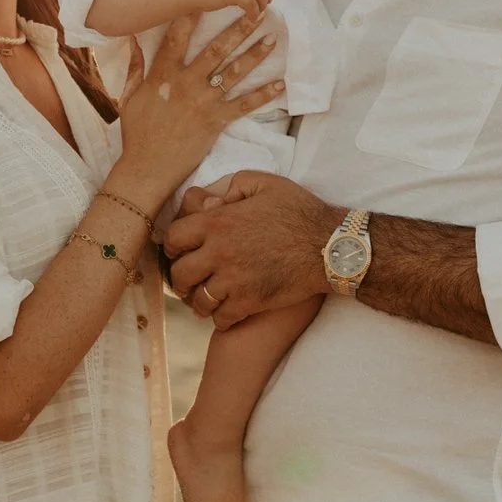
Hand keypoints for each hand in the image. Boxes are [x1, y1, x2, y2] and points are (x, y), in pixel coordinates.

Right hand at [111, 11, 282, 201]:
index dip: (191, 15)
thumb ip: (135, 67)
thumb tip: (132, 40)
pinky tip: (280, 84)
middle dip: (237, 29)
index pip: (177, 38)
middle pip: (215, 50)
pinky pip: (243, 106)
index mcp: (163, 76)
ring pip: (233, 73)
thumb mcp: (129, 97)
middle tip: (256, 12)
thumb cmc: (137, 133)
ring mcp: (203, 103)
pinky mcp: (216, 122)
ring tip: (272, 39)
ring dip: (254, 55)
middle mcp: (186, 85)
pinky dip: (263, 95)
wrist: (147, 168)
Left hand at [163, 172, 341, 328]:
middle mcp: (219, 253)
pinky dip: (221, 317)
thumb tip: (211, 200)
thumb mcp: (265, 183)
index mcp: (218, 222)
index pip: (172, 238)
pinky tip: (227, 310)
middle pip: (179, 274)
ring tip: (206, 297)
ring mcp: (234, 280)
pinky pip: (221, 318)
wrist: (330, 246)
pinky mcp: (250, 302)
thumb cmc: (300, 211)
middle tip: (189, 279)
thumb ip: (231, 186)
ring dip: (199, 300)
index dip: (171, 246)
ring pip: (198, 301)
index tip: (178, 250)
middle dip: (180, 278)